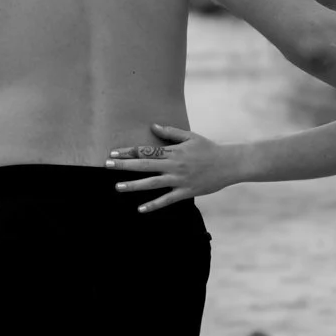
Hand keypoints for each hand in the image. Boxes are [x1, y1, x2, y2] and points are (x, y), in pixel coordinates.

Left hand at [104, 124, 237, 211]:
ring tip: (117, 187)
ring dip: (134, 185)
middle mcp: (173, 165)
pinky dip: (153, 205)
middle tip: (106, 165)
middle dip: (124, 165)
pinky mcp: (186, 191)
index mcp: (173, 151)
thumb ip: (170, 133)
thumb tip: (153, 126)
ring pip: (152, 183)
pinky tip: (140, 209)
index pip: (146, 150)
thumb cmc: (209, 148)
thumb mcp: (190, 136)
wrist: (229, 164)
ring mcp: (179, 179)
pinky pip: (167, 200)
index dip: (128, 151)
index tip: (113, 153)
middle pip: (144, 164)